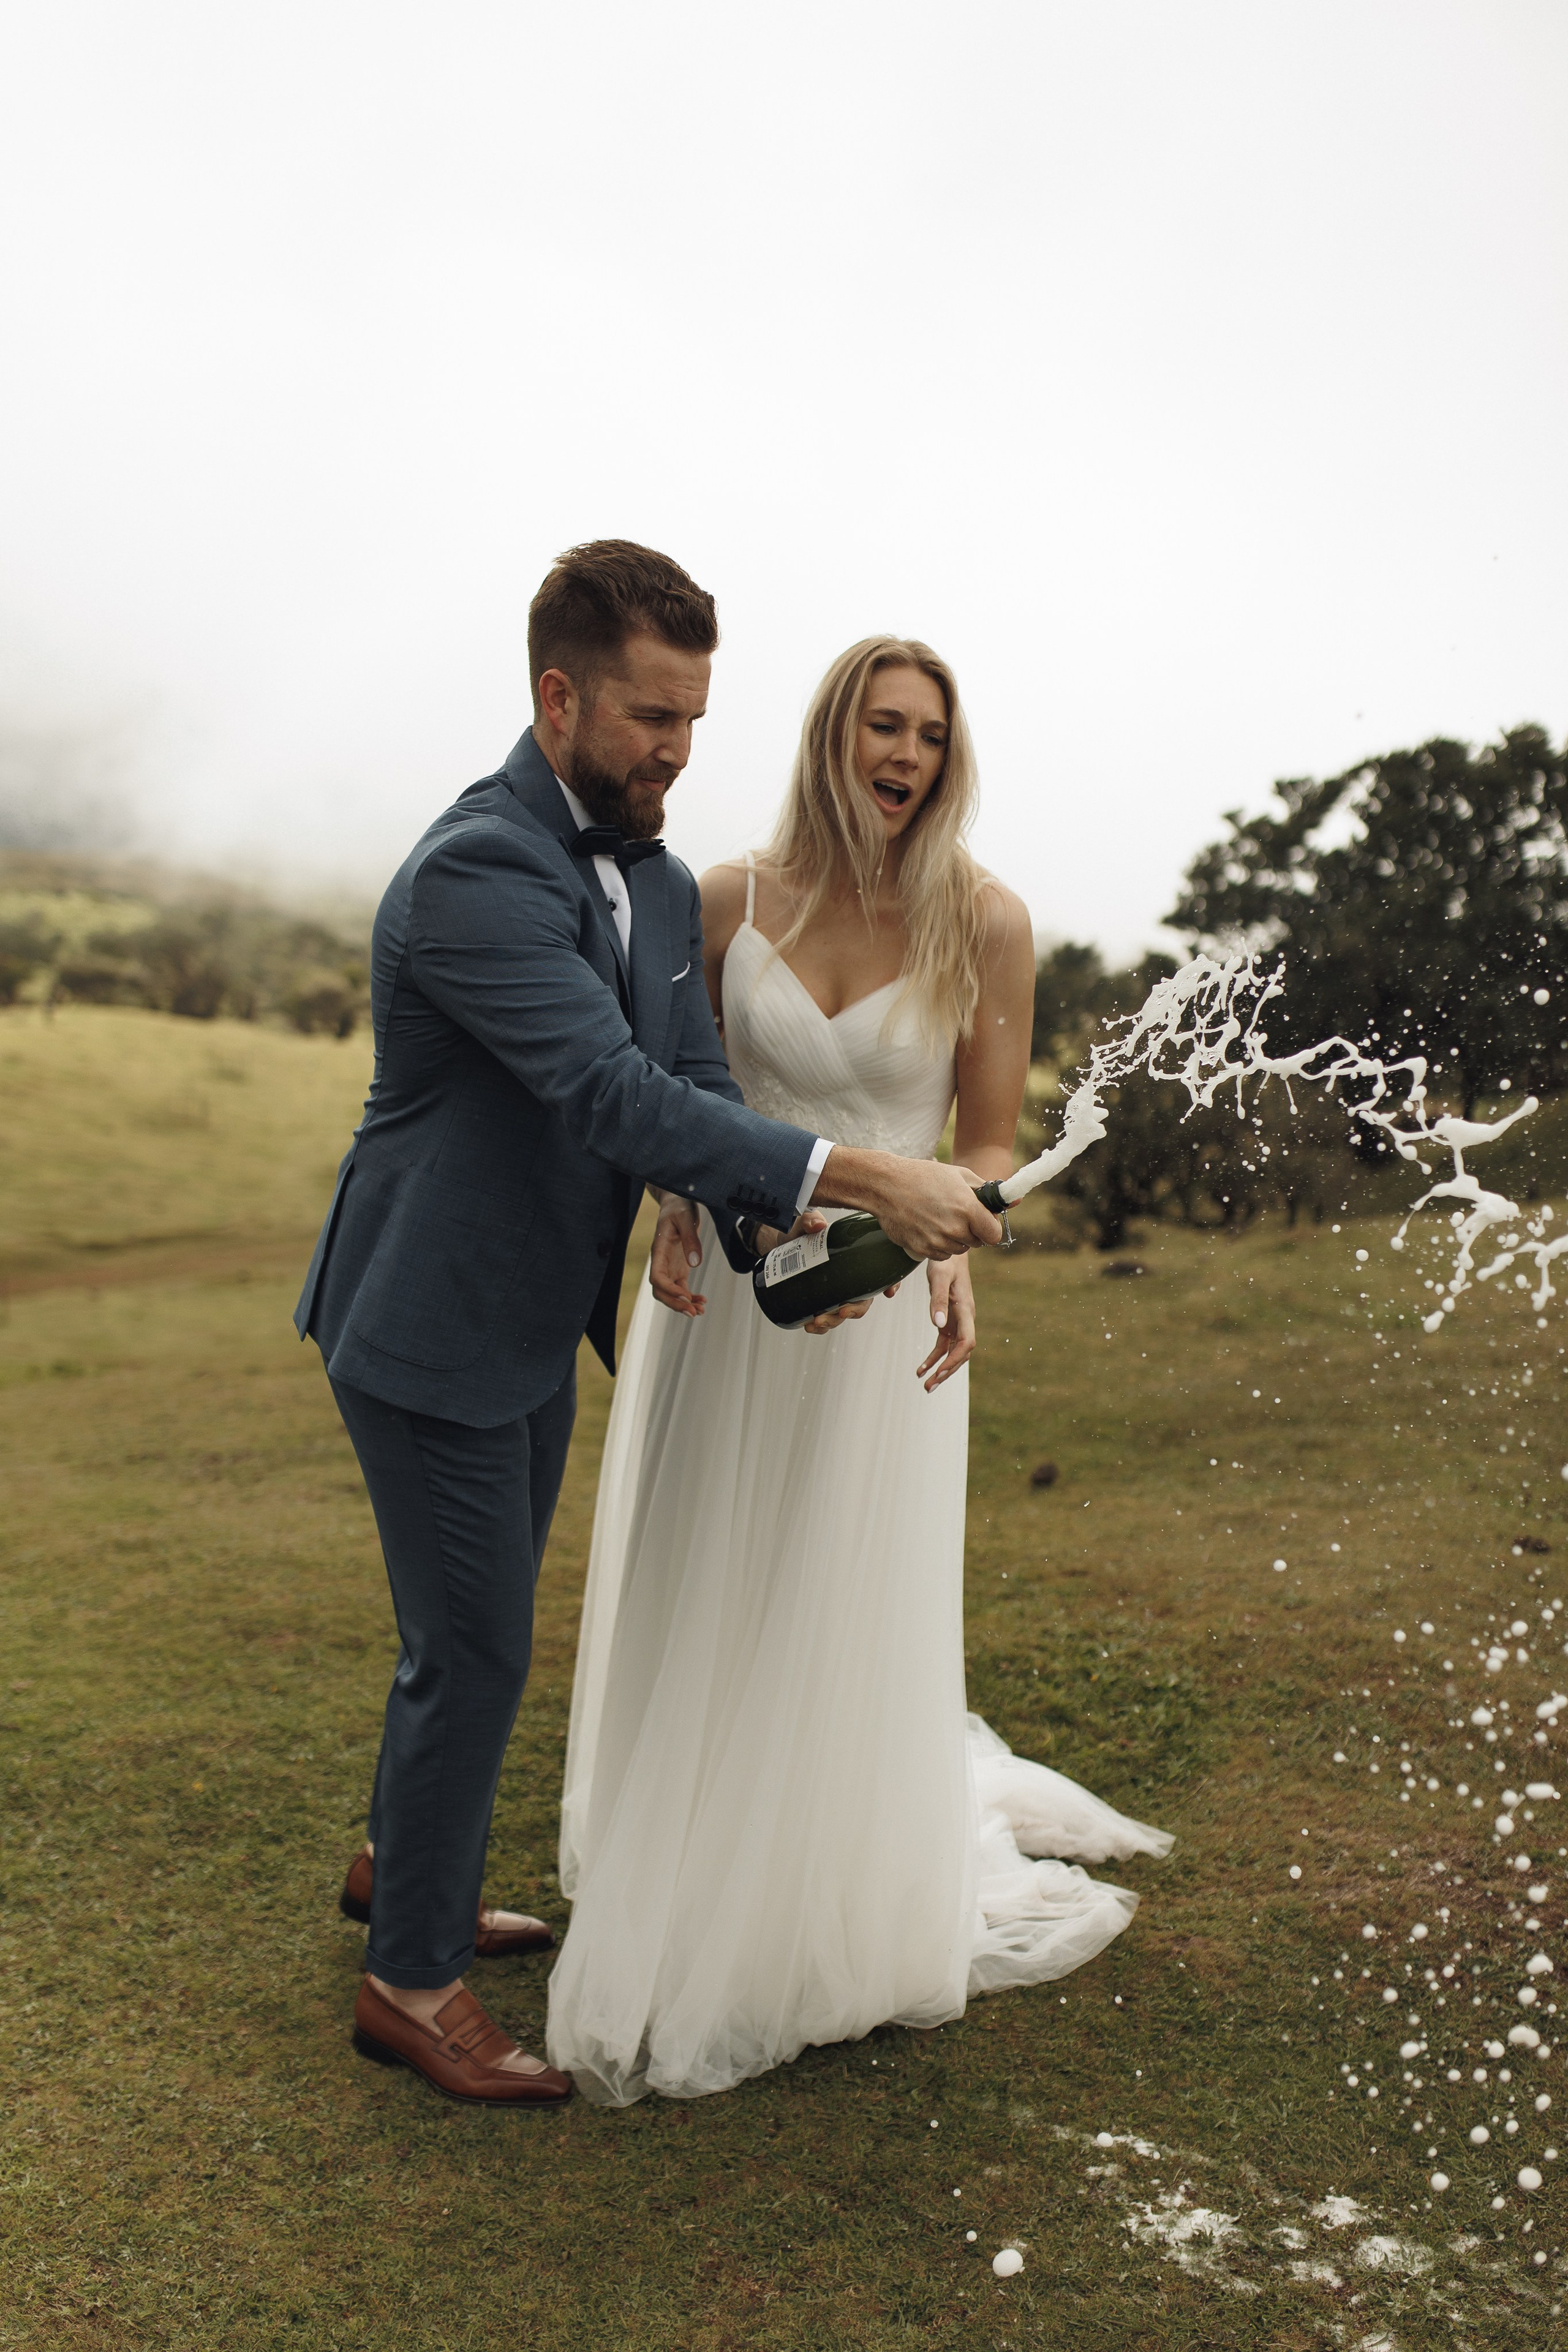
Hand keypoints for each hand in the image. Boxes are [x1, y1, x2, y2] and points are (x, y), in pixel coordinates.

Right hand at [648, 1194, 705, 1316]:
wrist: (678, 1202)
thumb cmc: (680, 1206)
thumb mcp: (686, 1218)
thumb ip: (690, 1239)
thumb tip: (695, 1263)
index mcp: (658, 1250)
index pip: (656, 1277)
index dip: (669, 1290)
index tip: (685, 1295)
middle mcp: (661, 1261)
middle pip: (661, 1291)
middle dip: (675, 1304)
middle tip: (693, 1312)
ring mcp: (669, 1266)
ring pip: (670, 1293)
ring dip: (683, 1304)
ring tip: (700, 1311)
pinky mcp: (679, 1268)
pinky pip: (681, 1288)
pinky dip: (690, 1297)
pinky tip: (702, 1301)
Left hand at [750, 1209, 897, 1335]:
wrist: (779, 1246)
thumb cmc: (799, 1234)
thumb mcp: (804, 1224)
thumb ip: (809, 1220)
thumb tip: (817, 1225)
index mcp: (855, 1258)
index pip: (880, 1272)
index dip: (891, 1283)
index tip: (888, 1292)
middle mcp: (850, 1279)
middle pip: (863, 1300)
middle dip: (854, 1310)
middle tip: (840, 1310)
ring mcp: (835, 1293)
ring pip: (844, 1313)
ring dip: (833, 1321)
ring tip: (816, 1321)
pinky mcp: (820, 1302)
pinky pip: (826, 1320)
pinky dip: (820, 1327)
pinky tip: (809, 1325)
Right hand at [812, 1148, 1000, 1260]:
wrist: (885, 1185)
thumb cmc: (924, 1176)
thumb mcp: (960, 1175)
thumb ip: (988, 1191)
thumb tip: (1017, 1200)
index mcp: (968, 1209)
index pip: (995, 1235)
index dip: (990, 1228)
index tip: (983, 1221)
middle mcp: (954, 1229)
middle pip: (977, 1243)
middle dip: (972, 1231)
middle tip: (957, 1214)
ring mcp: (937, 1242)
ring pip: (958, 1249)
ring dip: (955, 1238)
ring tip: (939, 1217)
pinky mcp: (922, 1250)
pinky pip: (940, 1255)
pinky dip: (938, 1245)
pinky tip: (927, 1226)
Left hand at [917, 1255, 975, 1390]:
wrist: (951, 1254)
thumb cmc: (946, 1263)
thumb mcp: (938, 1277)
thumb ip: (937, 1299)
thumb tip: (938, 1325)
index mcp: (966, 1310)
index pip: (967, 1342)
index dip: (955, 1359)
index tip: (940, 1370)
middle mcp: (965, 1320)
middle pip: (961, 1353)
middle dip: (946, 1371)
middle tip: (929, 1387)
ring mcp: (959, 1322)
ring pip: (953, 1352)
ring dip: (940, 1369)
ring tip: (925, 1384)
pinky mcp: (950, 1321)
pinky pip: (944, 1344)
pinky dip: (934, 1357)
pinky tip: (921, 1368)